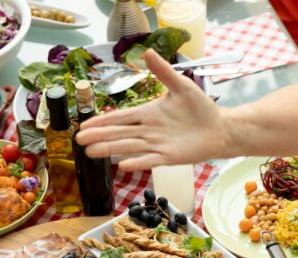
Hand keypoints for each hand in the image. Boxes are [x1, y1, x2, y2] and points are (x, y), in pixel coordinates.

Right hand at [76, 49, 226, 171]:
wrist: (219, 128)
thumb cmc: (200, 108)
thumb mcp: (181, 86)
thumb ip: (163, 71)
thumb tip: (147, 52)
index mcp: (147, 114)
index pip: (120, 117)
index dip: (102, 121)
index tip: (85, 125)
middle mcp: (147, 130)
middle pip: (118, 133)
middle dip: (99, 136)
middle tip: (79, 141)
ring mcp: (156, 145)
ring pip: (128, 147)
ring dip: (109, 150)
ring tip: (91, 153)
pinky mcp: (167, 157)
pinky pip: (148, 160)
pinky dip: (136, 162)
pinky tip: (121, 165)